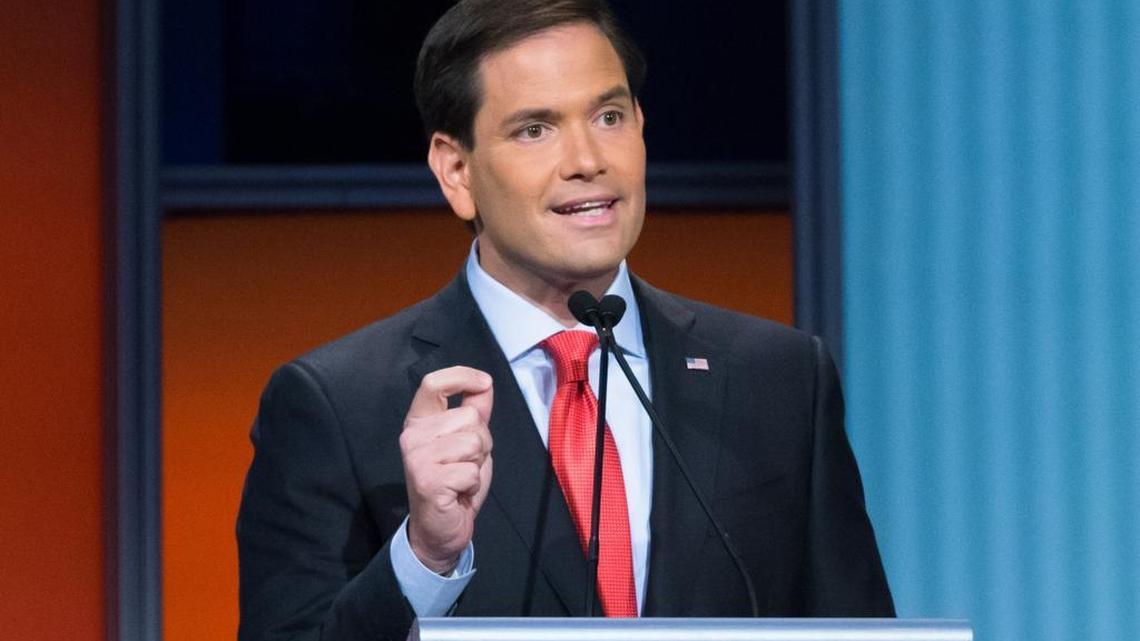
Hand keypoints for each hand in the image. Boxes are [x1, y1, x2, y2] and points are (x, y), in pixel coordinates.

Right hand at [400, 366, 493, 573]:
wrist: (439, 529)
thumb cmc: (454, 484)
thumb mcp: (468, 442)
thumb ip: (474, 413)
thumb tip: (485, 383)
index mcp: (419, 422)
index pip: (433, 383)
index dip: (462, 376)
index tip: (484, 382)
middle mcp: (412, 436)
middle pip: (469, 417)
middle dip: (482, 442)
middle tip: (466, 464)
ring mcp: (416, 458)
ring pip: (474, 442)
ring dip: (478, 463)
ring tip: (462, 478)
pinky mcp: (427, 480)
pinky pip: (471, 470)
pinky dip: (473, 484)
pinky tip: (458, 493)